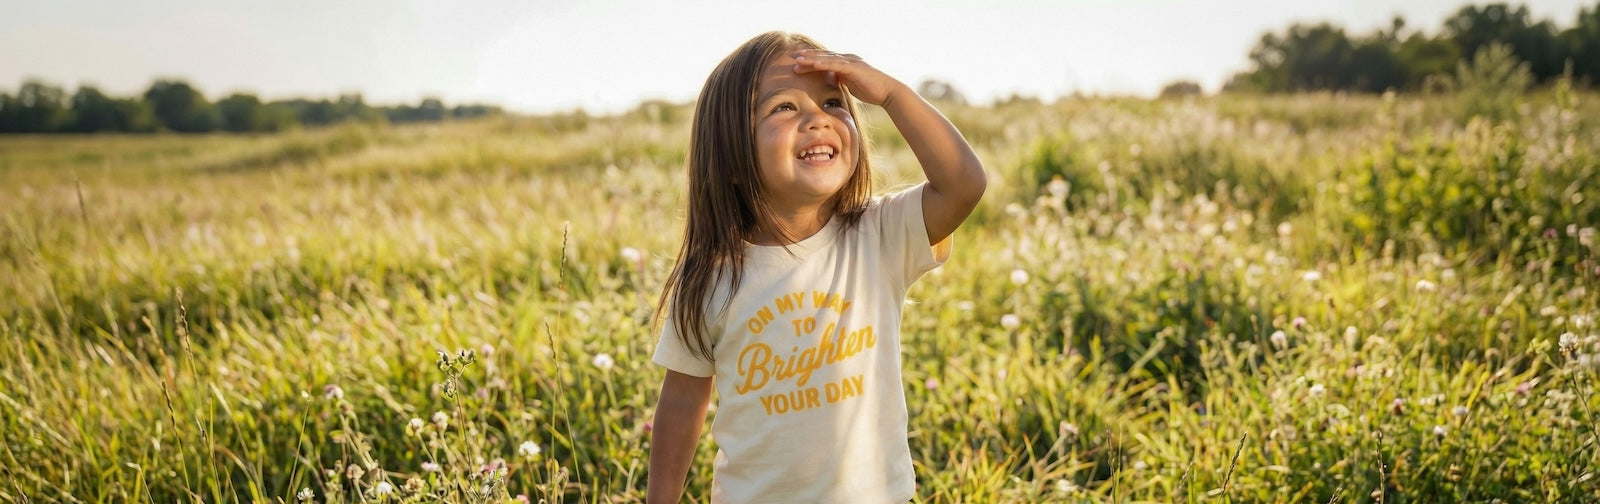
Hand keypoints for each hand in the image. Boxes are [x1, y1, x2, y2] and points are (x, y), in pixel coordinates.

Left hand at [791, 48, 908, 107]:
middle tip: (792, 57)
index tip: (797, 61)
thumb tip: (832, 81)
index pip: (825, 59)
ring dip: (811, 59)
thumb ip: (842, 80)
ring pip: (827, 58)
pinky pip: (836, 64)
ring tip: (798, 60)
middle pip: (823, 56)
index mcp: (846, 63)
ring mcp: (851, 62)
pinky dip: (823, 63)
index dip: (811, 59)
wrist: (887, 92)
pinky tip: (813, 64)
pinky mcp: (854, 68)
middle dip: (807, 56)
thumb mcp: (851, 85)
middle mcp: (847, 59)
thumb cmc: (871, 90)